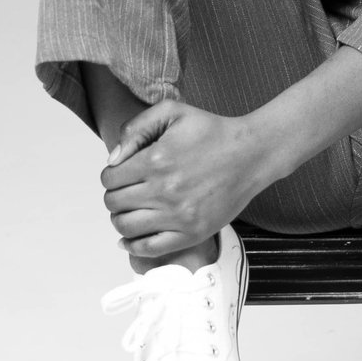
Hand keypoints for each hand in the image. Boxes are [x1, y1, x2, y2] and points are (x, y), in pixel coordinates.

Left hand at [100, 99, 275, 260]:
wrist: (252, 154)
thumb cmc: (214, 132)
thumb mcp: (172, 112)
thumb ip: (136, 128)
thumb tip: (114, 159)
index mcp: (155, 161)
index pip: (109, 178)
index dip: (111, 175)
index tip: (122, 174)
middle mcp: (164, 191)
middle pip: (114, 203)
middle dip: (115, 196)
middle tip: (127, 191)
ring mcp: (178, 216)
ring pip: (125, 227)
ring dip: (120, 219)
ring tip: (131, 211)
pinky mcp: (192, 233)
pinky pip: (150, 248)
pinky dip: (133, 246)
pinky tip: (130, 239)